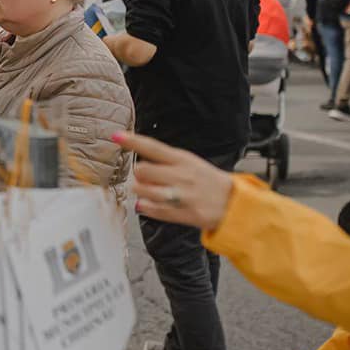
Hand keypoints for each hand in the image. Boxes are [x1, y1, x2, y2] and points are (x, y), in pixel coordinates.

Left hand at [112, 132, 233, 230]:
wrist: (234, 203)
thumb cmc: (208, 180)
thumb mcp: (190, 162)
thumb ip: (165, 162)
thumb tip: (139, 164)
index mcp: (183, 160)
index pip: (153, 147)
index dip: (132, 141)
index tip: (115, 136)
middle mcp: (181, 176)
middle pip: (142, 170)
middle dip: (138, 174)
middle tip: (146, 178)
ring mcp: (181, 196)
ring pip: (143, 191)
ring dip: (140, 191)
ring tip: (148, 191)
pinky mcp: (182, 214)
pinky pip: (153, 210)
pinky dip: (146, 207)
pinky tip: (148, 204)